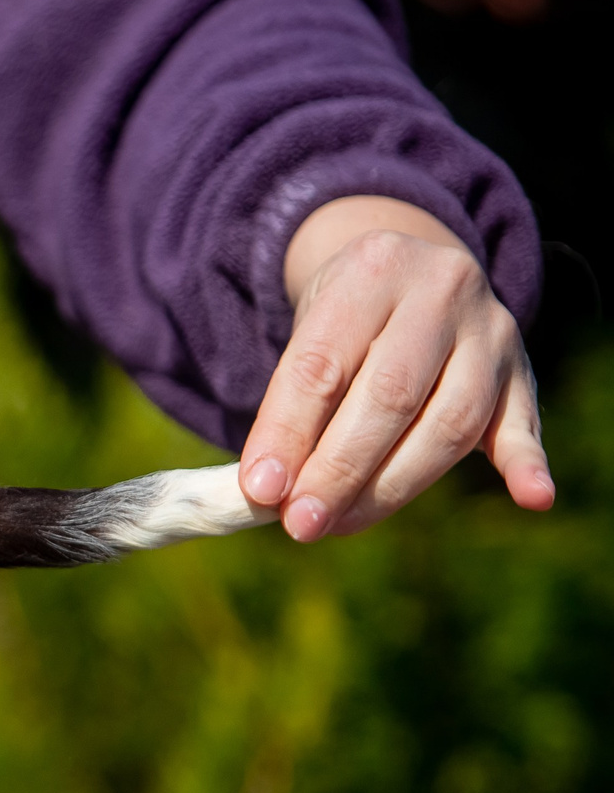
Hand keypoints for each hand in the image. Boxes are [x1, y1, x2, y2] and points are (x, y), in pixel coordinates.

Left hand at [238, 195, 551, 541]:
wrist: (415, 268)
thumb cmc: (346, 318)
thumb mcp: (311, 331)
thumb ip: (292, 404)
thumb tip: (269, 490)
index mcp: (372, 271)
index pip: (322, 364)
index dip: (287, 432)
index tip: (260, 490)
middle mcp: (441, 292)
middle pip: (391, 395)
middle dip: (340, 469)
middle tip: (301, 524)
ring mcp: (492, 331)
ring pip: (452, 419)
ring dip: (395, 485)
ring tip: (342, 524)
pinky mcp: (523, 370)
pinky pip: (525, 422)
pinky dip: (528, 464)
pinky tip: (532, 499)